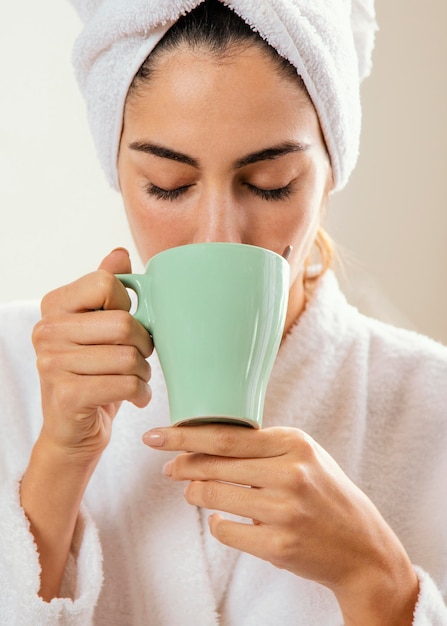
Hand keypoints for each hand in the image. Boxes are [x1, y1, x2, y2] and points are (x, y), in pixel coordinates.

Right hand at [32, 248, 152, 461]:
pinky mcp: (67, 394)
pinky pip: (125, 384)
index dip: (129, 306)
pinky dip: (140, 393)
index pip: (107, 283)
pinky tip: (135, 396)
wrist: (73, 429)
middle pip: (124, 322)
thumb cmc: (92, 372)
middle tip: (140, 356)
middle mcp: (47, 331)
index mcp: (55, 305)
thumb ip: (105, 288)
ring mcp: (52, 363)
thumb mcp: (98, 327)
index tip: (125, 325)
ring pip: (129, 357)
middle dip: (144, 344)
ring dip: (144, 372)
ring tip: (136, 378)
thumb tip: (119, 253)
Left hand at [144, 424, 418, 623]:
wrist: (362, 547)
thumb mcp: (303, 456)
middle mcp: (290, 473)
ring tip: (193, 493)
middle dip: (182, 465)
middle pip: (215, 465)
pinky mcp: (279, 545)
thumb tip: (203, 448)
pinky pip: (226, 530)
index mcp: (294, 443)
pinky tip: (222, 519)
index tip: (158, 435)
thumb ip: (260, 448)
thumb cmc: (326, 494)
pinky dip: (217, 524)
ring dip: (195, 494)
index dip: (185, 436)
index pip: (226, 435)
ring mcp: (285, 511)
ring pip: (214, 497)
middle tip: (168, 467)